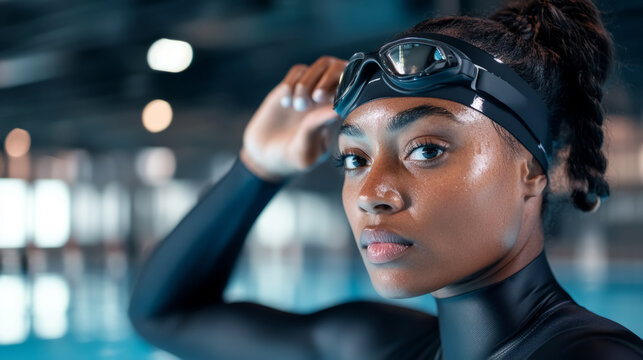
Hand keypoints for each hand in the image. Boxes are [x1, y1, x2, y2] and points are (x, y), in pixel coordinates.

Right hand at [240, 55, 347, 182]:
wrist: (265, 155)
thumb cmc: (292, 157)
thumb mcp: (305, 150)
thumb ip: (317, 127)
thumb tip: (336, 109)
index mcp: (337, 113)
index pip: (353, 87)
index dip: (347, 87)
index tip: (332, 103)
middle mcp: (327, 98)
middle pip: (338, 67)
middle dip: (328, 78)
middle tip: (316, 98)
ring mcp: (310, 90)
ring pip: (319, 66)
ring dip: (308, 83)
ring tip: (297, 107)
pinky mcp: (291, 86)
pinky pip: (298, 70)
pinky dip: (293, 83)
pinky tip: (286, 103)